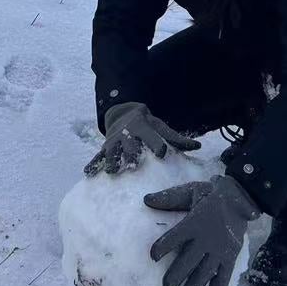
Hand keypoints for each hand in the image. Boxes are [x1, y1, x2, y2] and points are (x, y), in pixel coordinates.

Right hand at [84, 102, 200, 176]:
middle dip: (131, 152)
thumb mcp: (161, 127)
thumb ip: (177, 138)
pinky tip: (87, 173)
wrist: (123, 112)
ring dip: (111, 160)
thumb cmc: (147, 125)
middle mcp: (126, 133)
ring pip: (111, 150)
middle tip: (134, 164)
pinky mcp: (105, 147)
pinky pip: (97, 155)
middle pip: (129, 144)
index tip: (162, 152)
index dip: (156, 143)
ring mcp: (114, 140)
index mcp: (142, 128)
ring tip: (112, 171)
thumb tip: (198, 146)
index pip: (150, 136)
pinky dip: (92, 163)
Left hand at [144, 175, 260, 285]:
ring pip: (205, 271)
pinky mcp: (231, 256)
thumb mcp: (189, 192)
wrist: (240, 198)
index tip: (153, 256)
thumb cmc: (210, 195)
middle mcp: (206, 238)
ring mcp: (219, 249)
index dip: (164, 246)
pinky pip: (224, 275)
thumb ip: (168, 198)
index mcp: (194, 222)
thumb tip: (146, 200)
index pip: (175, 236)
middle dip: (177, 275)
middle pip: (189, 259)